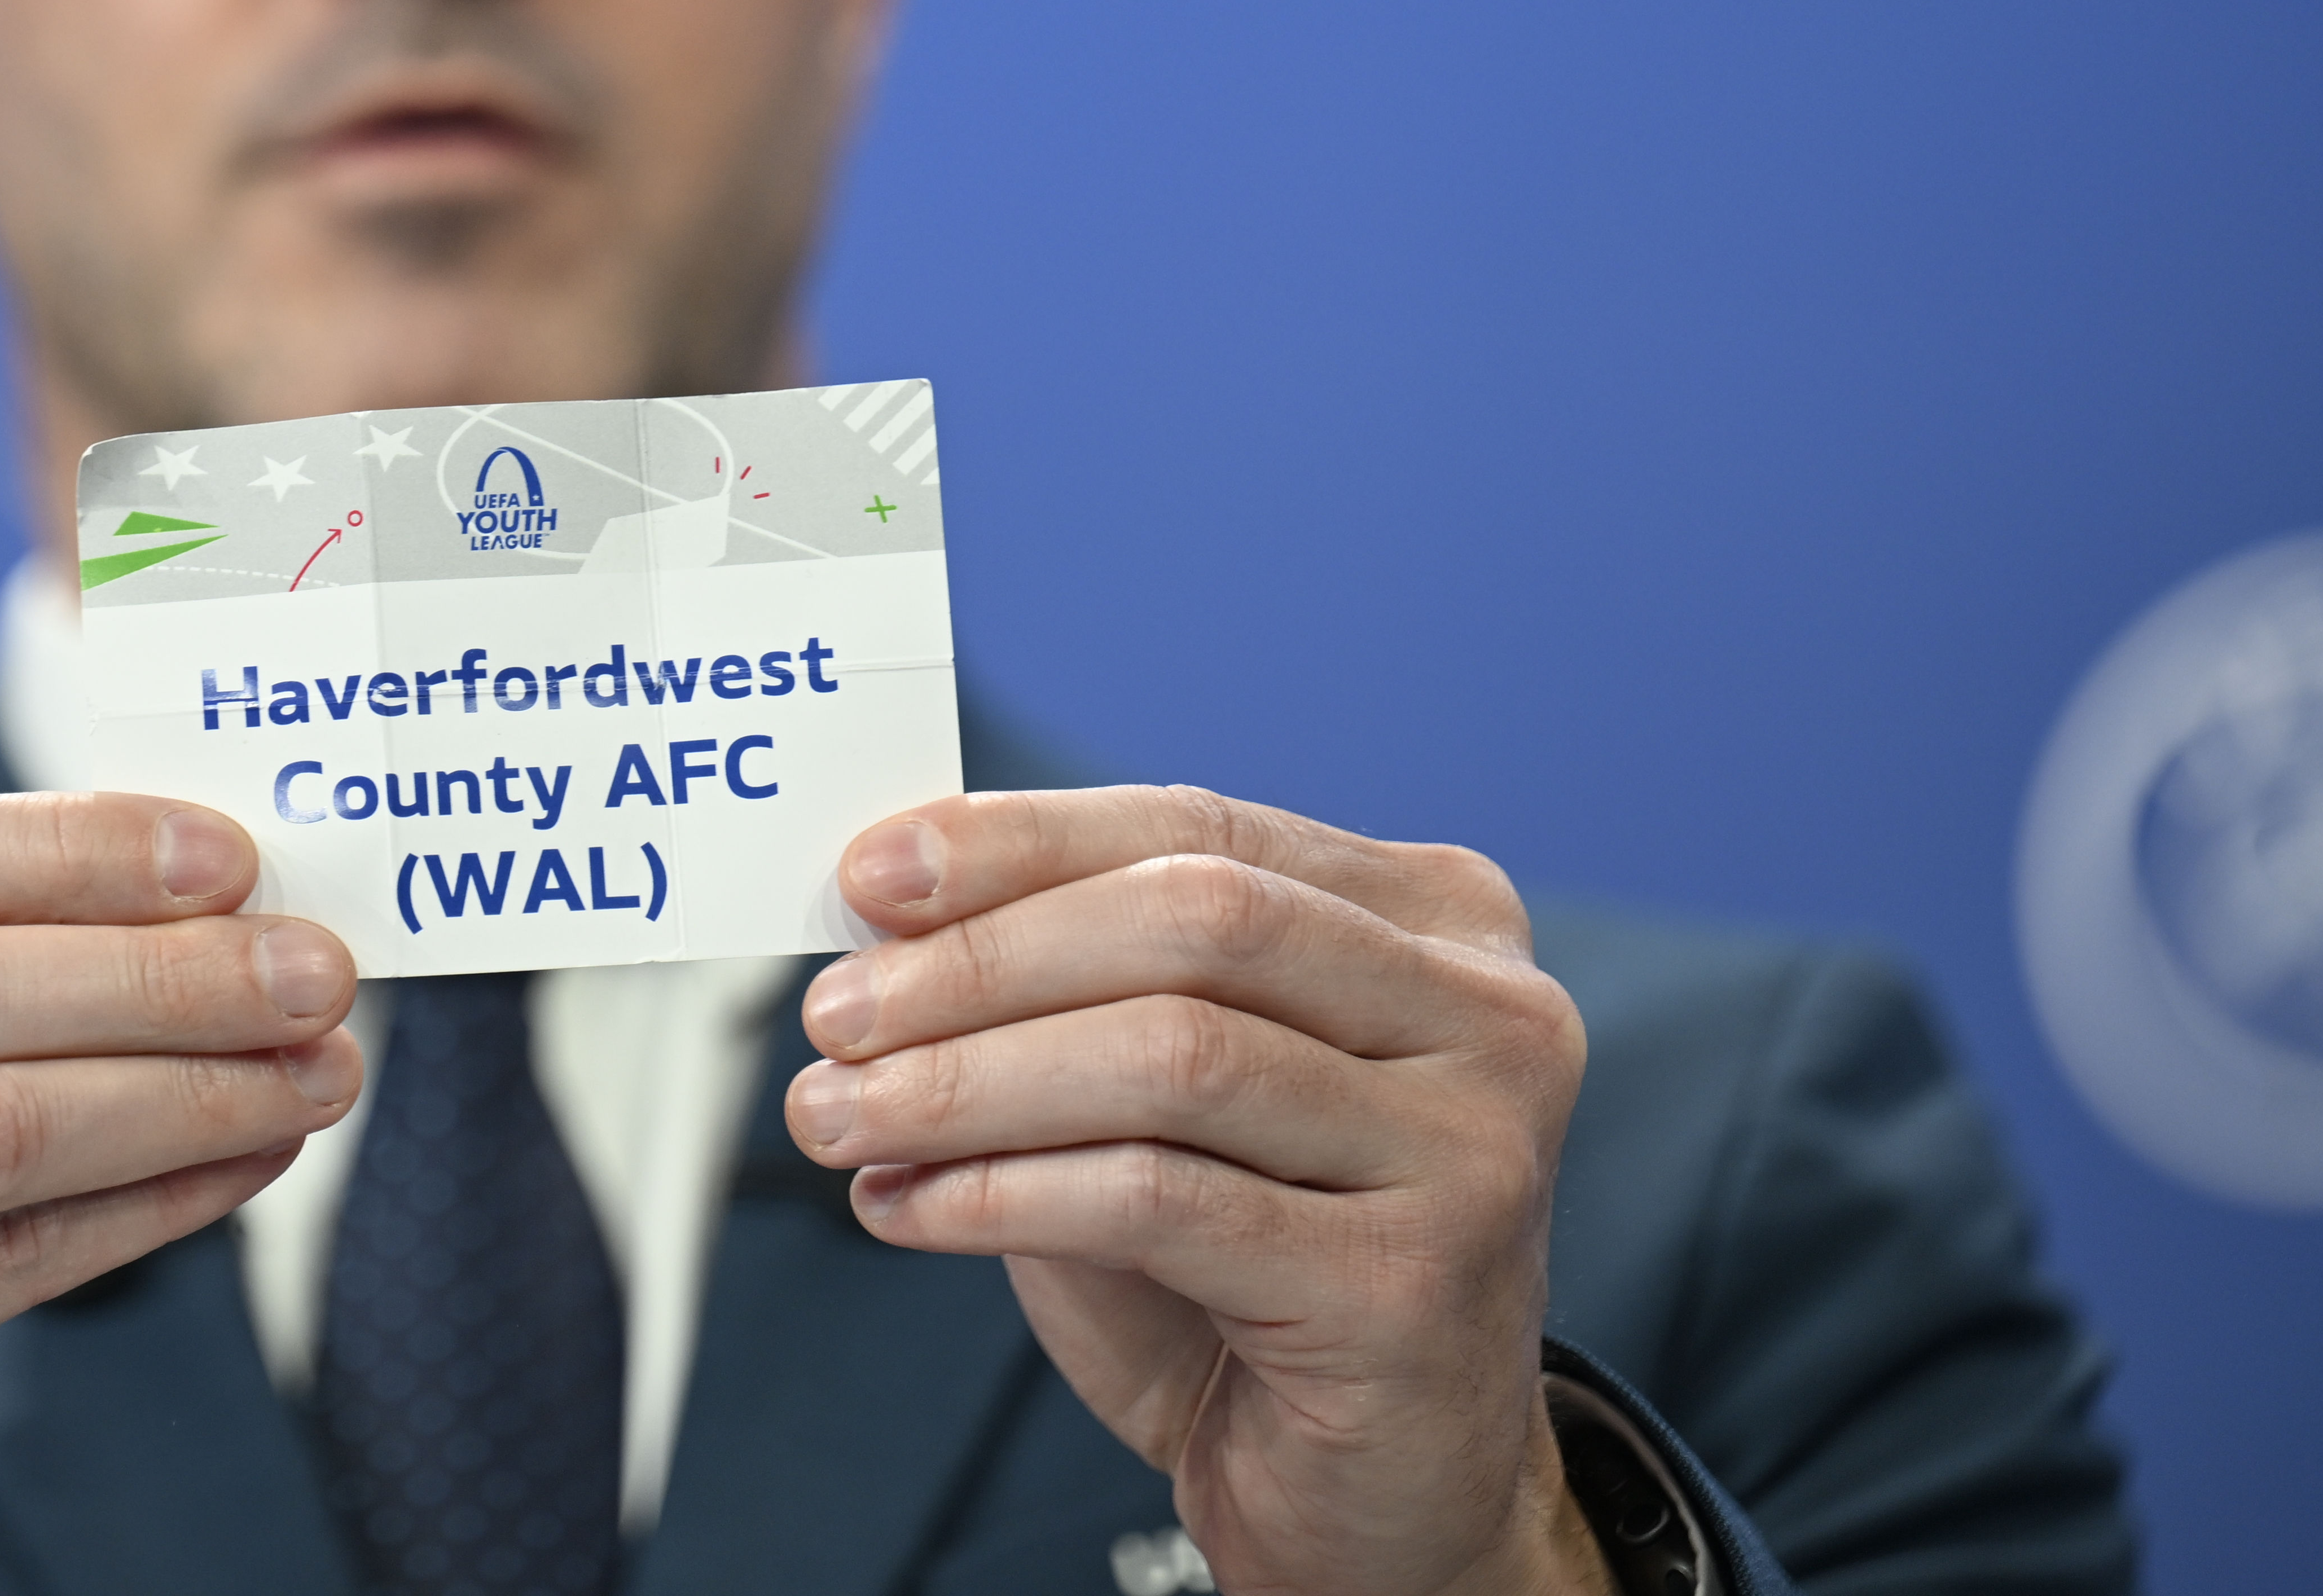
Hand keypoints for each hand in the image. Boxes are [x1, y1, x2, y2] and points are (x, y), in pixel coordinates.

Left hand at [785, 786, 1607, 1595]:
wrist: (1384, 1495)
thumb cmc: (1259, 1277)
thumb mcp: (1162, 1096)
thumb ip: (1070, 988)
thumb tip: (887, 908)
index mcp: (1435, 921)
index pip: (1196, 827)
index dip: (1019, 842)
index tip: (869, 875)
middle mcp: (1486, 1017)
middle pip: (1190, 922)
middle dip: (980, 962)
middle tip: (836, 1015)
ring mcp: (1467, 1153)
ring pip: (1170, 1058)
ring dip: (967, 1082)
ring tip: (840, 1115)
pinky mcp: (1411, 1289)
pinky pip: (1159, 1204)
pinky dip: (1004, 1193)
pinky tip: (909, 1205)